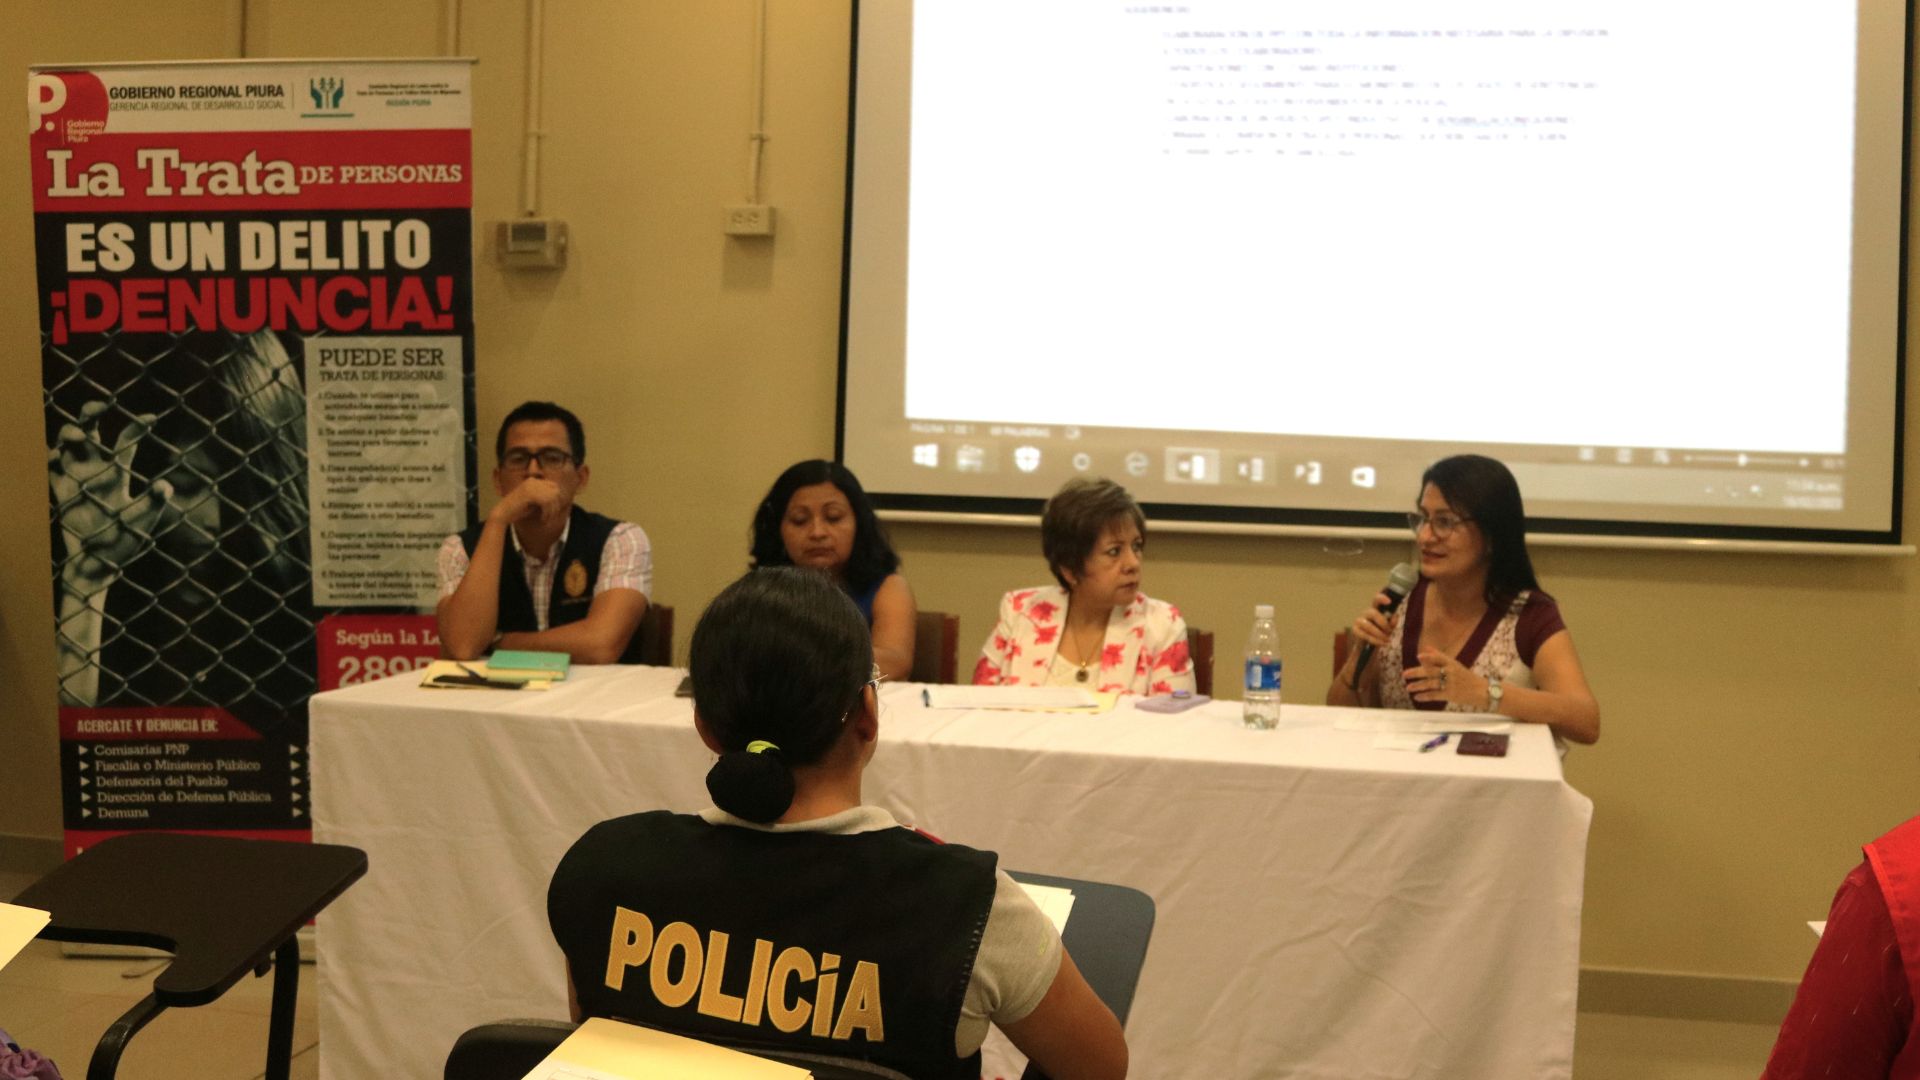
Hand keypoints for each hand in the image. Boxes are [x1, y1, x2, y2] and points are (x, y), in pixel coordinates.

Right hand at [47, 401, 169, 596]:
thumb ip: (151, 503)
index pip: (126, 442)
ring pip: (68, 445)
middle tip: (97, 407)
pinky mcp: (60, 492)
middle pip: (90, 432)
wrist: (97, 566)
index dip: (136, 427)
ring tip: (77, 435)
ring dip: (69, 434)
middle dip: (90, 414)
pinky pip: (52, 470)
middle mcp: (95, 470)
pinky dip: (51, 460)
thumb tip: (165, 486)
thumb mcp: (141, 522)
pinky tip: (56, 457)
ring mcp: (75, 479)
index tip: (150, 417)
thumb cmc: (124, 543)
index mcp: (118, 473)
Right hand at [491, 477, 564, 526]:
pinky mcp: (528, 493)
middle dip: (556, 505)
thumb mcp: (535, 502)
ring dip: (552, 511)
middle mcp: (532, 481)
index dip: (557, 499)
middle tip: (551, 516)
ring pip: (553, 497)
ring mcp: (530, 486)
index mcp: (533, 481)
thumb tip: (561, 498)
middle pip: (556, 490)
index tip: (552, 511)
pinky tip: (543, 519)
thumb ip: (545, 498)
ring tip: (546, 520)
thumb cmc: (518, 510)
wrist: (502, 514)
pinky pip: (546, 502)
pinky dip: (547, 512)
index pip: (554, 486)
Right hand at [1350, 592, 1393, 651]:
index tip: (1389, 601)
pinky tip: (1382, 643)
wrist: (1368, 646)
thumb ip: (1392, 622)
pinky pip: (1365, 635)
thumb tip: (1395, 616)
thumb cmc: (1380, 634)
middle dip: (1383, 624)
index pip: (1376, 600)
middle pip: (1373, 613)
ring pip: (1369, 626)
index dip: (1381, 598)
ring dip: (1379, 634)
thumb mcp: (1389, 628)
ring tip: (1387, 640)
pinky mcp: (1355, 630)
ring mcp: (1359, 621)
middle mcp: (1366, 613)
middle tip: (1390, 632)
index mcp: (1376, 609)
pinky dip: (1375, 640)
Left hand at [1405, 648, 1488, 708]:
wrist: (1482, 691)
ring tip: (1408, 688)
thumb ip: (1439, 657)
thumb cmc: (1466, 677)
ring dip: (1418, 686)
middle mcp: (1450, 672)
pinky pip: (1435, 695)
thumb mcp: (1454, 664)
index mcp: (1451, 663)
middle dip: (1417, 672)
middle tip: (1404, 674)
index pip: (1439, 658)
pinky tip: (1417, 697)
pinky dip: (1425, 696)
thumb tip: (1425, 648)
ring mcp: (1450, 684)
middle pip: (1431, 671)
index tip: (1419, 656)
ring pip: (1431, 684)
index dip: (1429, 657)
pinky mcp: (1450, 695)